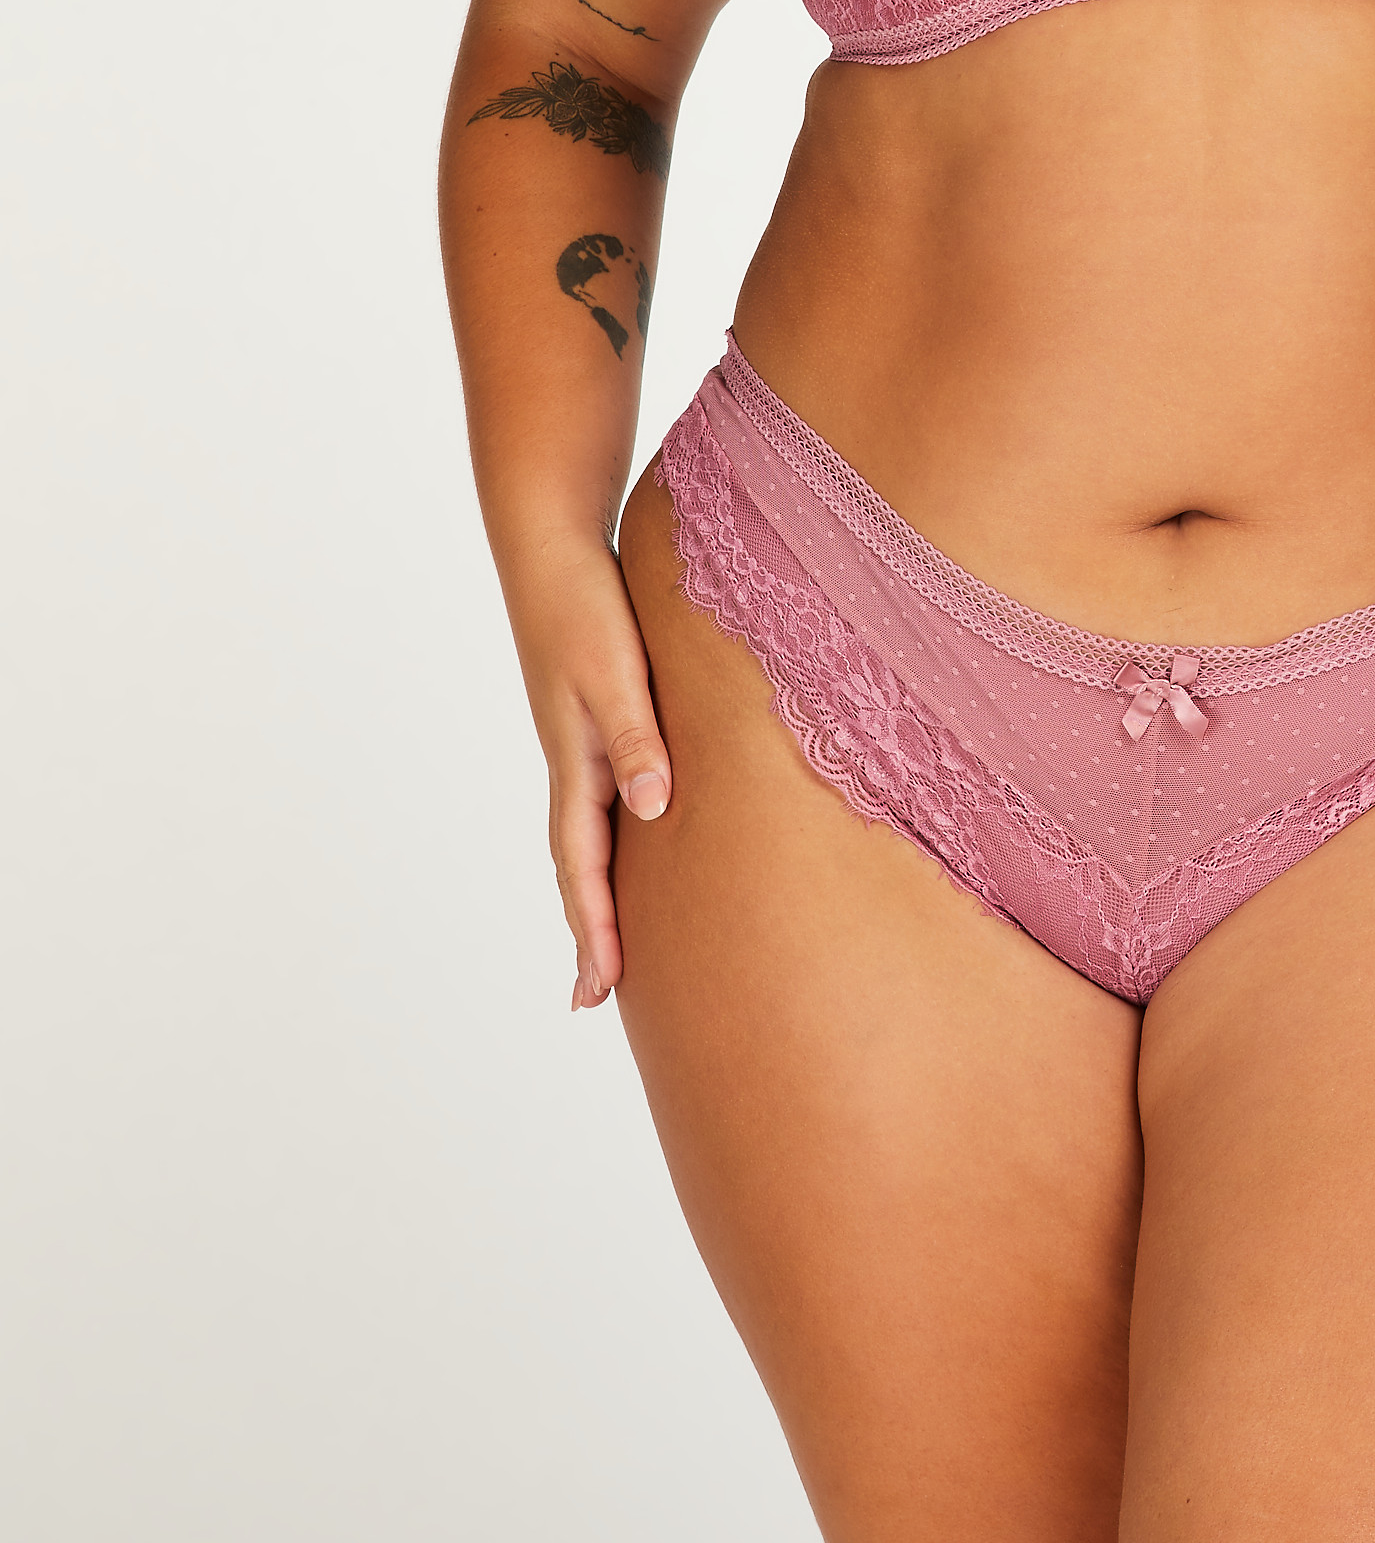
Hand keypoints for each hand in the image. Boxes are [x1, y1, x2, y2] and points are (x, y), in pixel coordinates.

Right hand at [505, 539, 673, 1009]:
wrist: (553, 547)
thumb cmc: (586, 606)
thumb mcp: (615, 672)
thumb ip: (636, 738)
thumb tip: (653, 811)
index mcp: (577, 763)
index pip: (582, 866)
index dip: (592, 928)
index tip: (597, 990)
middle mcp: (576, 762)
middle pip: (578, 864)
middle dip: (588, 929)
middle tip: (593, 996)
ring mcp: (582, 742)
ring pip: (588, 835)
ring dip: (595, 889)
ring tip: (608, 937)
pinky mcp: (596, 716)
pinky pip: (603, 797)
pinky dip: (611, 838)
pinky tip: (632, 838)